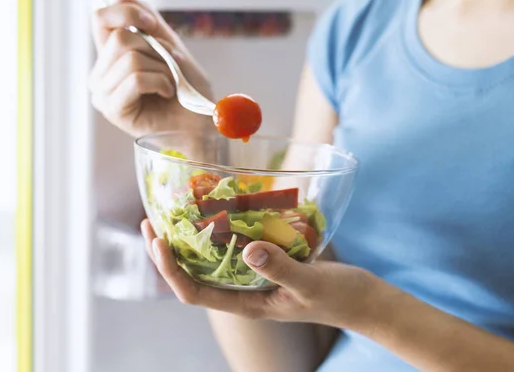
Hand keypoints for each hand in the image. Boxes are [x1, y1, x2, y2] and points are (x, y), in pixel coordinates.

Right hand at [90, 0, 212, 137]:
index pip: (101, 18)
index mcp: (110, 57)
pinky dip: (160, 81)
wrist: (200, 124)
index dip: (127, 12)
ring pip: (130, 58)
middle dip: (156, 49)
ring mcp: (103, 93)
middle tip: (171, 67)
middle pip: (120, 38)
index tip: (152, 25)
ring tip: (170, 84)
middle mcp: (100, 74)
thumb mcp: (170, 47)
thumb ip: (147, 22)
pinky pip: (135, 78)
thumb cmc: (187, 91)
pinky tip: (167, 93)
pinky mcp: (112, 109)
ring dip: (162, 68)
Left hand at [141, 219, 378, 329]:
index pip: (194, 291)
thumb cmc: (340, 297)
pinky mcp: (266, 262)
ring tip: (171, 214)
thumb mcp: (311, 283)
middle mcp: (243, 291)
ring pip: (209, 261)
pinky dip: (219, 231)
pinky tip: (217, 210)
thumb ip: (281, 268)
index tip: (158, 240)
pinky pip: (234, 247)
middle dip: (168, 251)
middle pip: (192, 275)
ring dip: (187, 240)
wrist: (363, 300)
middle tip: (150, 221)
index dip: (170, 269)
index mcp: (246, 303)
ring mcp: (253, 277)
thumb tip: (249, 249)